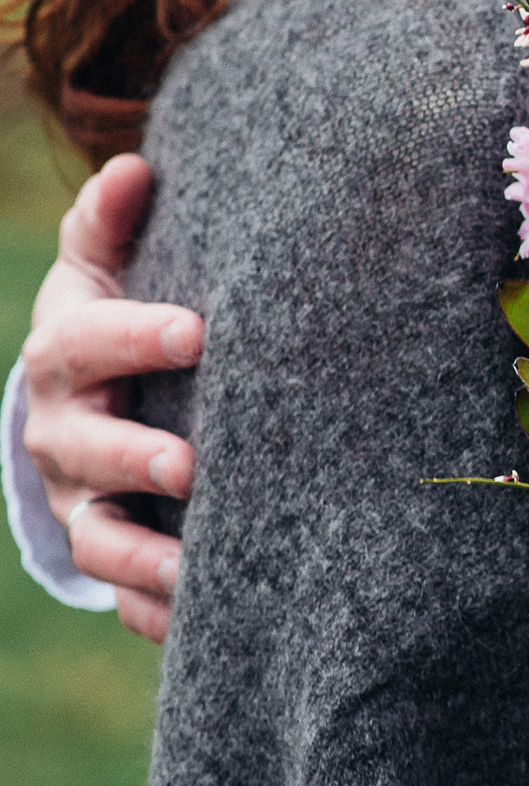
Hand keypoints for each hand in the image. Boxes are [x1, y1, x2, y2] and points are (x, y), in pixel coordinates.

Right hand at [21, 155, 201, 642]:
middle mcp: (64, 439)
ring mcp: (84, 502)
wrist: (87, 400)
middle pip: (86, 452)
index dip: (136, 337)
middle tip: (192, 463)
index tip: (199, 329)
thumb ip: (110, 225)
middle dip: (135, 457)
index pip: (87, 345)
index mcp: (64, 360)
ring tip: (197, 565)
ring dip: (145, 555)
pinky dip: (159, 612)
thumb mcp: (102, 270)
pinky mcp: (114, 554)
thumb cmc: (114, 321)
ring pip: (101, 541)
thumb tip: (134, 167)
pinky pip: (128, 596)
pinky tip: (206, 618)